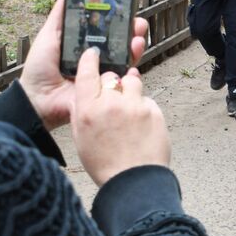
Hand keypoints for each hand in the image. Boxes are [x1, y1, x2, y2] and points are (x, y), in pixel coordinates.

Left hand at [19, 0, 146, 128]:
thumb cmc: (39, 68)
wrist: (38, 97)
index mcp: (84, 43)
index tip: (125, 6)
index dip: (117, 17)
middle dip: (132, 29)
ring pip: (126, 55)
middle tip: (137, 22)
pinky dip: (132, 62)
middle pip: (120, 40)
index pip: (106, 27)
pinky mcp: (107, 87)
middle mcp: (97, 56)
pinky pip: (124, 74)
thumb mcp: (49, 36)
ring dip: (135, 43)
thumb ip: (60, 15)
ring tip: (137, 36)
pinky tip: (134, 50)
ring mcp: (104, 71)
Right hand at [71, 48, 169, 184]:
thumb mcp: (80, 139)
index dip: (90, 59)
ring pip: (132, 81)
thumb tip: (85, 95)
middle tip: (113, 101)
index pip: (86, 72)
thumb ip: (81, 112)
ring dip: (130, 90)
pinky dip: (143, 108)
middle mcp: (111, 103)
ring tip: (129, 111)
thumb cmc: (105, 164)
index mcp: (88, 110)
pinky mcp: (154, 110)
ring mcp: (135, 106)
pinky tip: (141, 126)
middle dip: (112, 84)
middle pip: (112, 76)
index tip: (93, 53)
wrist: (134, 181)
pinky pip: (147, 99)